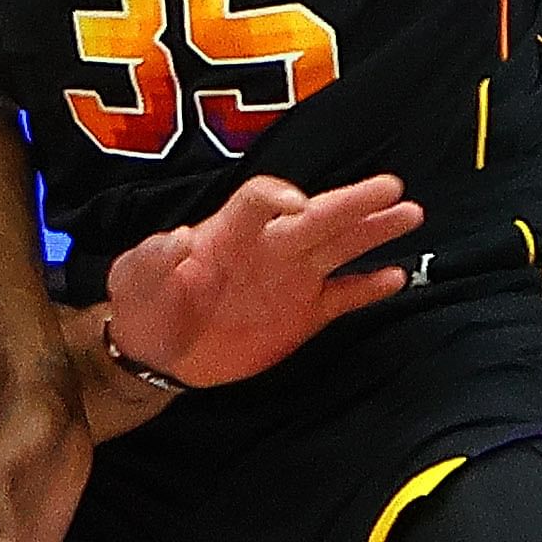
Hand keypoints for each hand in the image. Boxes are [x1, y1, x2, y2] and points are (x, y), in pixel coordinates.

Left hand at [102, 171, 422, 387]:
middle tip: (390, 187)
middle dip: (351, 201)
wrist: (158, 354)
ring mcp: (291, 279)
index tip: (297, 206)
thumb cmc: (144, 305)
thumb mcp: (132, 279)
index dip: (280, 197)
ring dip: (373, 230)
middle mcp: (269, 247)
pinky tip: (395, 276)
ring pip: (339, 247)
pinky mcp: (304, 314)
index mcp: (229, 232)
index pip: (261, 200)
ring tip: (409, 212)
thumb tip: (180, 237)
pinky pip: (342, 296)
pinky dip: (368, 288)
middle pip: (316, 216)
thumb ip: (152, 258)